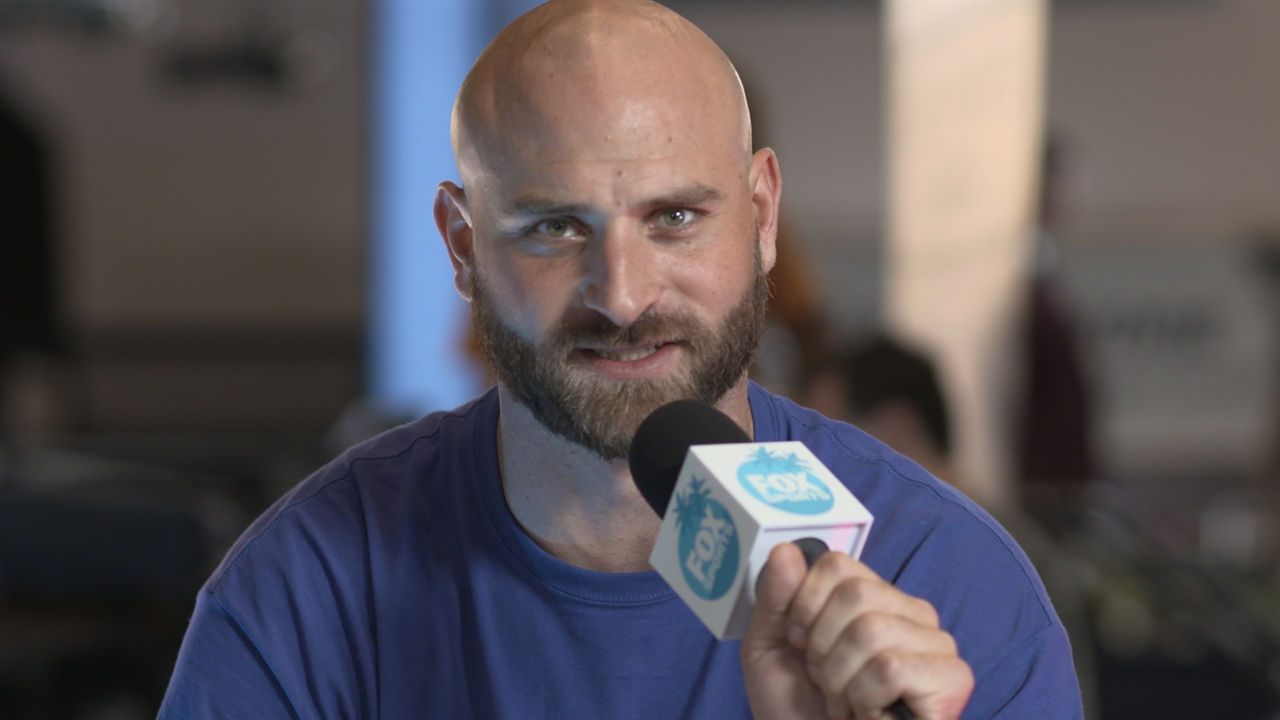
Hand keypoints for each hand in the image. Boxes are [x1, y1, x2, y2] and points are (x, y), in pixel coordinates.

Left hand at [740, 544, 973, 719]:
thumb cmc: (798, 711)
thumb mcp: (769, 650)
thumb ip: (773, 599)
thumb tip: (787, 549)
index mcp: (872, 598)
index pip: (838, 564)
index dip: (805, 605)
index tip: (801, 644)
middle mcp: (911, 613)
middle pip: (855, 593)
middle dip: (822, 647)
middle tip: (826, 681)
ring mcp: (936, 644)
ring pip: (871, 631)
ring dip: (840, 679)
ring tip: (847, 702)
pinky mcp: (952, 679)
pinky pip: (891, 667)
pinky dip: (865, 698)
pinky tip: (870, 714)